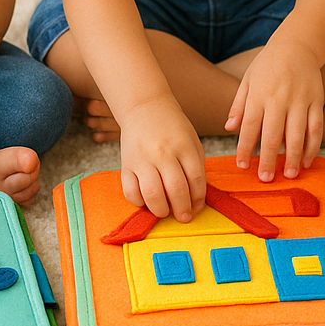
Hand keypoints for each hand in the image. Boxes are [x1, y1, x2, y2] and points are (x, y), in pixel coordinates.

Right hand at [115, 95, 207, 219]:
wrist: (145, 108)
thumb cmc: (172, 127)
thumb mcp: (192, 140)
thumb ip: (196, 165)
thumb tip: (197, 196)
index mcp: (184, 146)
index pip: (196, 179)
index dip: (199, 198)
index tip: (198, 207)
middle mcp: (163, 153)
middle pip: (176, 189)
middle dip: (182, 209)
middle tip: (184, 217)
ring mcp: (142, 159)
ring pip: (152, 193)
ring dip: (160, 210)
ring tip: (165, 212)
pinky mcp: (126, 164)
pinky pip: (130, 191)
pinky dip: (138, 202)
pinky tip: (146, 202)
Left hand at [225, 41, 323, 180]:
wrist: (297, 44)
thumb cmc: (267, 64)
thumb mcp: (248, 80)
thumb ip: (239, 105)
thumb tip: (229, 129)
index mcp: (259, 94)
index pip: (250, 126)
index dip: (245, 148)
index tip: (242, 166)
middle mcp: (279, 99)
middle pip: (273, 134)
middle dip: (268, 159)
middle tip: (265, 179)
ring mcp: (300, 100)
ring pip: (297, 134)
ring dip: (293, 157)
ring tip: (289, 175)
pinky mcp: (317, 100)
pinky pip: (316, 127)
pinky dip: (313, 146)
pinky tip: (307, 160)